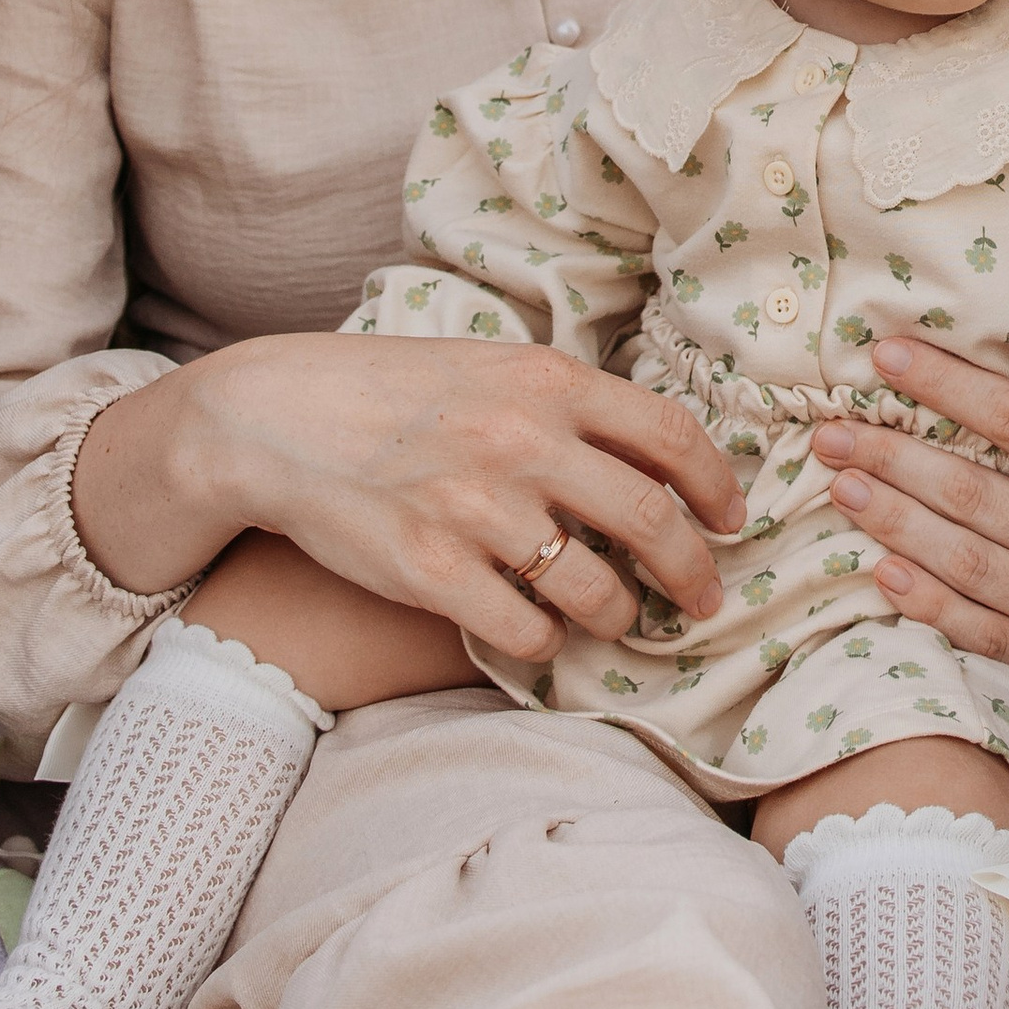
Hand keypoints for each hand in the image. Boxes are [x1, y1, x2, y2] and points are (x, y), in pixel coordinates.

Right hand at [72, 330, 748, 666]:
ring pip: (595, 589)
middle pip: (653, 522)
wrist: (277, 418)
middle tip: (701, 599)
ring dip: (619, 615)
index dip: (717, 486)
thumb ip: (567, 402)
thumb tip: (652, 452)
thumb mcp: (492, 366)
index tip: (731, 519)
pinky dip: (546, 643)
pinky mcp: (431, 572)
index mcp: (548, 381)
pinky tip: (542, 633)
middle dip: (693, 572)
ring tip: (617, 619)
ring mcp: (478, 510)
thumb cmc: (393, 391)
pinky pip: (526, 631)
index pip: (673, 436)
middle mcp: (524, 442)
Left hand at [806, 335, 1008, 684]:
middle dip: (892, 458)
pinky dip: (928, 604)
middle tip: (831, 431)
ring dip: (894, 524)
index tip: (886, 356)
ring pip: (967, 565)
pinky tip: (882, 569)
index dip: (946, 386)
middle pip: (973, 495)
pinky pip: (985, 634)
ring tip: (842, 487)